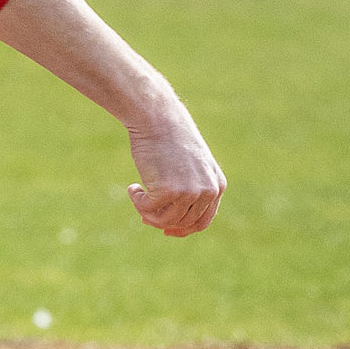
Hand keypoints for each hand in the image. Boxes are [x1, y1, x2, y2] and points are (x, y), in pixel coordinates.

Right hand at [124, 100, 225, 236]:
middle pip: (183, 223)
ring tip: (137, 195)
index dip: (181, 229)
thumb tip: (168, 224)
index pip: (202, 221)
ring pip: (166, 220)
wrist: (158, 118)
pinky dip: (138, 202)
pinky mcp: (169, 190)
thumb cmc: (169, 138)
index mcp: (217, 185)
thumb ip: (188, 190)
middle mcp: (208, 191)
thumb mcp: (189, 165)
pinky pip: (149, 209)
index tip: (164, 229)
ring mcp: (189, 192)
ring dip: (148, 213)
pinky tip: (132, 188)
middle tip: (143, 213)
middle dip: (161, 221)